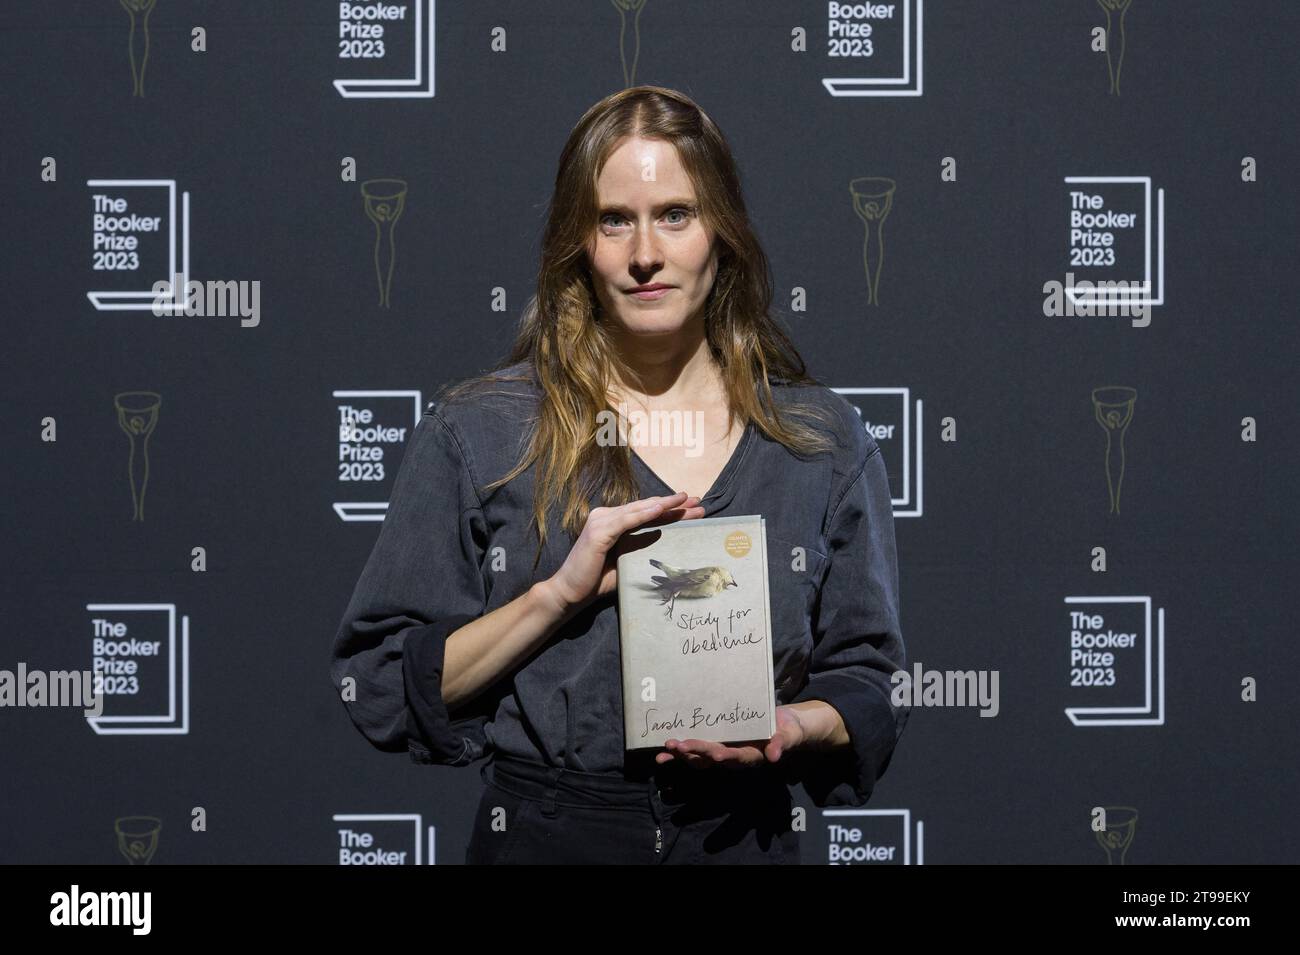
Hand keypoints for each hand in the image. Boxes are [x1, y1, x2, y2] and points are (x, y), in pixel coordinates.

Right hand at [544, 491, 704, 616]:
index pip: (645, 513)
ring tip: (686, 502)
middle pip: (646, 508)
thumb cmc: (596, 580)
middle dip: (673, 505)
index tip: (692, 508)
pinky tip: (661, 508)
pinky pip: (626, 521)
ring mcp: (600, 521)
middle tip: (698, 502)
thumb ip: (640, 549)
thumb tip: (667, 548)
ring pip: (639, 510)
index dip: (669, 510)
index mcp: (612, 522)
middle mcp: (605, 516)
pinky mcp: (598, 532)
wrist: (569, 592)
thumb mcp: (625, 561)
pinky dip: (644, 514)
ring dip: (664, 505)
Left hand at [654, 705, 809, 769]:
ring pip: (699, 758)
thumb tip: (775, 756)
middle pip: (712, 758)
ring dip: (682, 755)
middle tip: (678, 746)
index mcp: (750, 754)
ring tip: (665, 751)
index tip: (715, 754)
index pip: (736, 756)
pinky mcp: (714, 745)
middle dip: (695, 753)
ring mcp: (722, 751)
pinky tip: (663, 751)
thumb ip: (782, 743)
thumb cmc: (785, 729)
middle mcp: (733, 756)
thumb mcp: (788, 734)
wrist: (782, 726)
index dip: (725, 756)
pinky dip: (679, 752)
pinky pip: (695, 750)